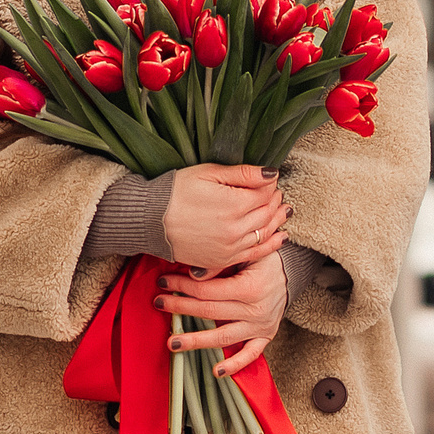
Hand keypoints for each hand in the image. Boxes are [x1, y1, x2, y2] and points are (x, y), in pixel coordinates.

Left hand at [156, 248, 288, 376]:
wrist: (291, 273)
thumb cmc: (264, 260)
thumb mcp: (248, 253)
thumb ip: (222, 263)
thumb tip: (194, 274)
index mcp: (251, 287)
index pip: (208, 290)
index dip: (183, 286)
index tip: (164, 282)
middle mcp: (256, 309)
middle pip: (210, 312)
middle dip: (181, 308)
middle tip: (158, 304)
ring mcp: (261, 326)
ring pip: (223, 337)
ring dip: (196, 341)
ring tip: (173, 343)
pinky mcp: (265, 336)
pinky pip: (251, 354)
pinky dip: (235, 365)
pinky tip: (217, 371)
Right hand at [160, 164, 290, 273]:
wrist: (150, 220)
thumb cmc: (176, 192)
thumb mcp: (209, 173)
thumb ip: (243, 174)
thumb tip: (272, 172)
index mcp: (234, 204)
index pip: (266, 194)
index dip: (271, 185)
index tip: (271, 180)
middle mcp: (236, 229)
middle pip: (267, 214)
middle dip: (275, 201)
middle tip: (277, 194)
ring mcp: (230, 248)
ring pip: (265, 234)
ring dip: (277, 221)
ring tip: (283, 211)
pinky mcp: (222, 260)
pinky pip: (254, 254)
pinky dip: (270, 244)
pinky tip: (279, 236)